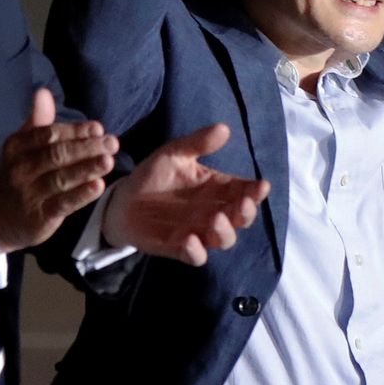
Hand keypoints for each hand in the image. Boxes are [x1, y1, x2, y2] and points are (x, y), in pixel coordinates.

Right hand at [0, 88, 118, 252]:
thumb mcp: (20, 147)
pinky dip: (81, 195)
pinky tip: (98, 186)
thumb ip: (37, 122)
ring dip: (87, 168)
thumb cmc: (16, 175)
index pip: (48, 134)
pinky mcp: (39, 217)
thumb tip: (43, 92)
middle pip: (57, 155)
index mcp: (17, 147)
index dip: (75, 130)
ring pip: (62, 178)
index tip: (98, 128)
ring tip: (109, 160)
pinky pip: (63, 204)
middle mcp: (21, 169)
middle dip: (87, 148)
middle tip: (112, 143)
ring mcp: (30, 194)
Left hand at [101, 123, 270, 265]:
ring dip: (225, 232)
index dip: (256, 191)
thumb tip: (224, 128)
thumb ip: (198, 143)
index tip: (261, 185)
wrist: (122, 200)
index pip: (245, 191)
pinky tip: (190, 240)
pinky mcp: (178, 248)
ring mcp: (198, 232)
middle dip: (246, 212)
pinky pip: (196, 256)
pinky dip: (196, 252)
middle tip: (243, 204)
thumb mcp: (174, 154)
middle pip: (241, 218)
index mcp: (218, 189)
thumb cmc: (154, 175)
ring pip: (224, 239)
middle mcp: (214, 212)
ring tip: (217, 218)